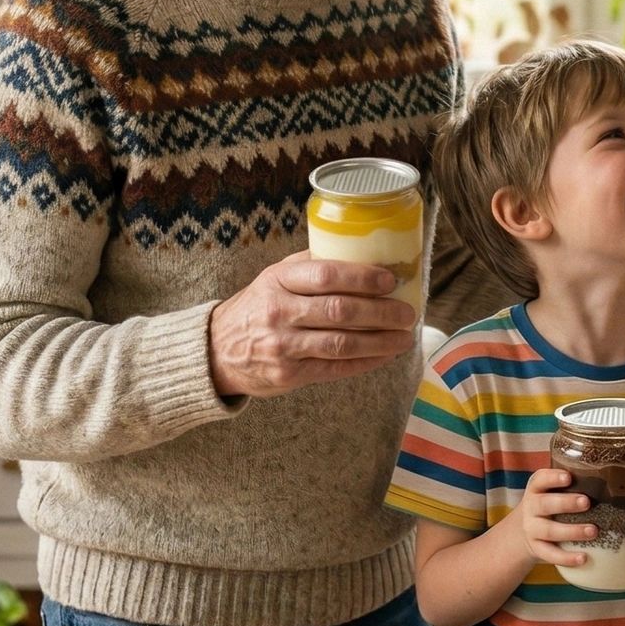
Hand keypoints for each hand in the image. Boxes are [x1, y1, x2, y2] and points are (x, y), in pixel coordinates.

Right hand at [206, 251, 418, 398]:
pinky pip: (336, 369)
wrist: (217, 351)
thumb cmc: (257, 307)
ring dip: (380, 341)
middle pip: (340, 311)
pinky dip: (365, 362)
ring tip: (404, 336)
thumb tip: (364, 251)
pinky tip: (385, 355)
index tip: (390, 280)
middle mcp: (279, 312)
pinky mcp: (289, 374)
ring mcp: (283, 346)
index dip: (362, 278)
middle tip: (407, 312)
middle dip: (381, 312)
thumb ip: (311, 265)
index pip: (325, 275)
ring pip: (342, 343)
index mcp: (278, 280)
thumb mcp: (274, 277)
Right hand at [515, 467, 596, 567]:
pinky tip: (583, 558)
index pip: (541, 480)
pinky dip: (566, 558)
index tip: (569, 477)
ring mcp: (532, 529)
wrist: (523, 531)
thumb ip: (572, 484)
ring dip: (572, 531)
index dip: (553, 478)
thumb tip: (611, 477)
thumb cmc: (548, 505)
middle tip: (587, 502)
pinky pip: (550, 555)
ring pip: (550, 531)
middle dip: (566, 503)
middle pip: (544, 504)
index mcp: (536, 489)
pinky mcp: (536, 548)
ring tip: (593, 531)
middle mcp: (531, 508)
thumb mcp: (551, 492)